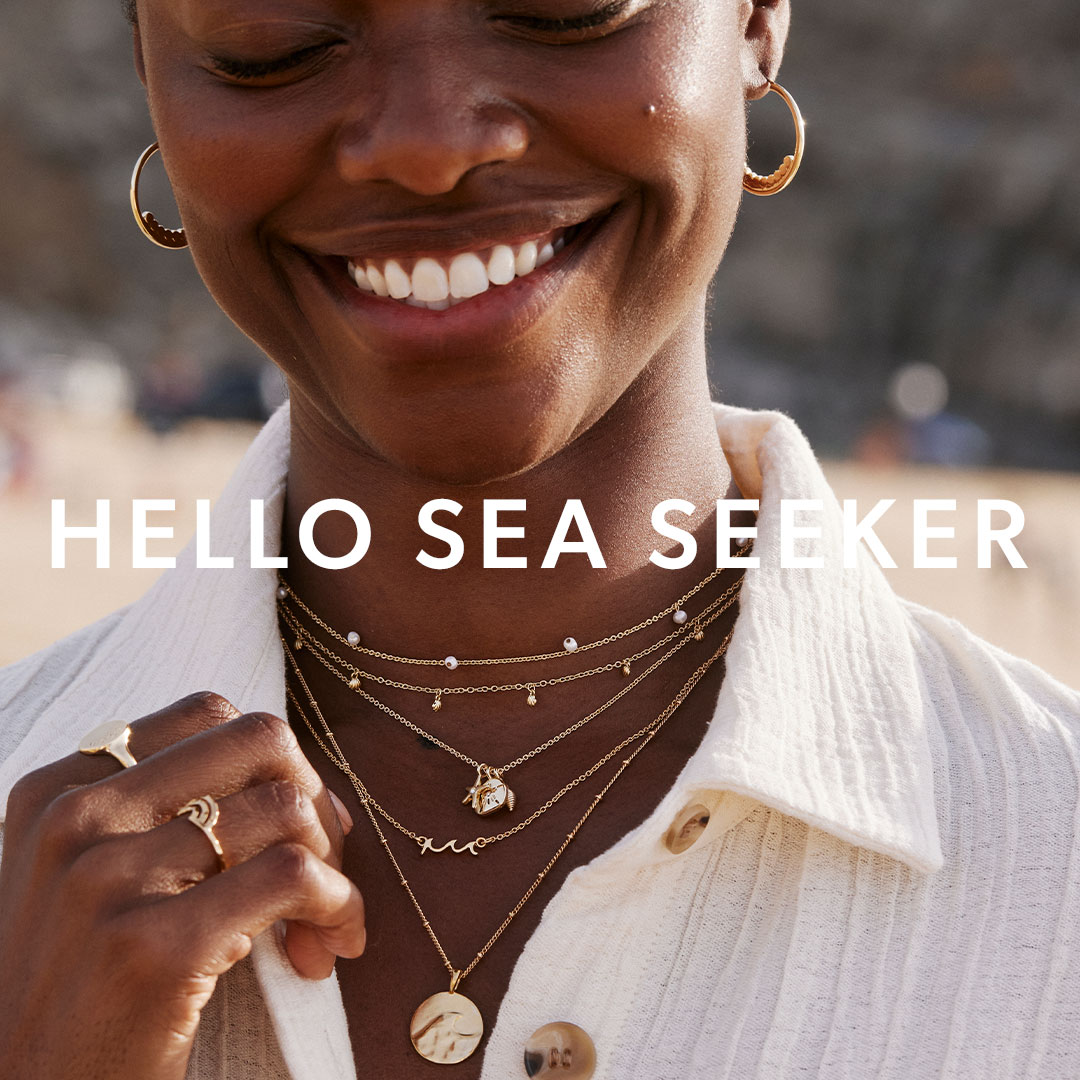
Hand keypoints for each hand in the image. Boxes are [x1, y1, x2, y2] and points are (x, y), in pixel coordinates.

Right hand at [0, 691, 365, 1079]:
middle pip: (258, 739)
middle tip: (323, 862)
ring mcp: (107, 882)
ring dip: (333, 865)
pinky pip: (293, 876)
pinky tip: (330, 944)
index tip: (294, 824)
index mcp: (59, 789)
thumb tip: (309, 790)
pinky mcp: (154, 949)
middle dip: (312, 795)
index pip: (207, 715)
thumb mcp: (97, 878)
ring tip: (323, 925)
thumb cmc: (87, 988)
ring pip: (285, 807)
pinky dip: (338, 904)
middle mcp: (74, 821)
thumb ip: (172, 814)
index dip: (272, 763)